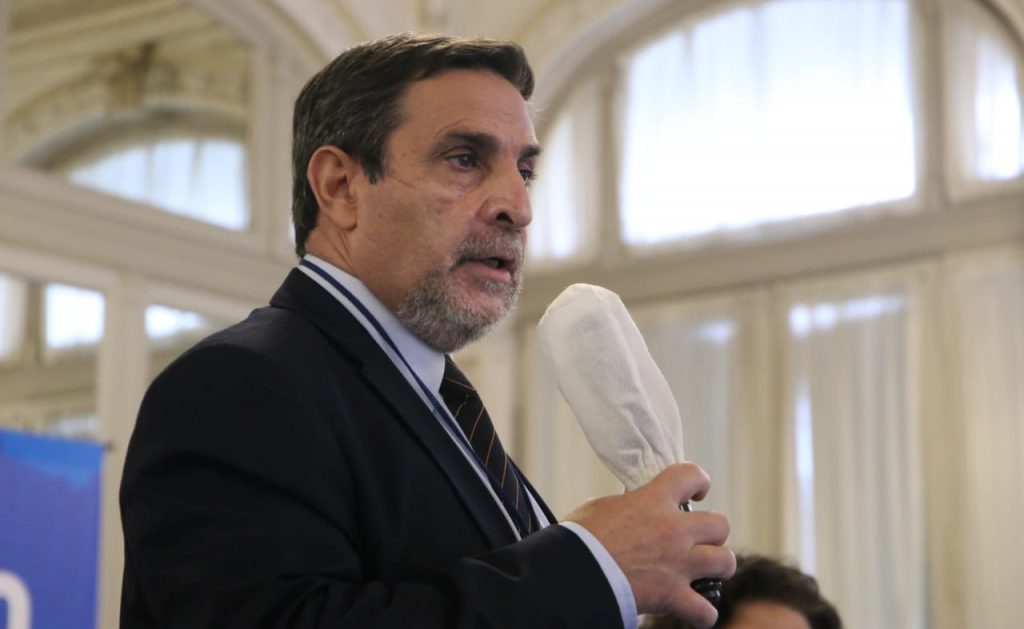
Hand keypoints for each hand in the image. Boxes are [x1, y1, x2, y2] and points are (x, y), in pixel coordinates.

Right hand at [564, 463, 734, 628]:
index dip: (699, 482)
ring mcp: (677, 564)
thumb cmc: (577, 538)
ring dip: (717, 567)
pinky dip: (702, 613)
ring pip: (725, 561)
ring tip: (704, 572)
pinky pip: (706, 610)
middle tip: (699, 540)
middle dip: (713, 532)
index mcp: (652, 501)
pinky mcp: (672, 596)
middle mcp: (672, 530)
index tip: (696, 492)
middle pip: (720, 523)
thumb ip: (626, 505)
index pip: (691, 475)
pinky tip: (694, 611)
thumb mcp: (601, 508)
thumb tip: (633, 504)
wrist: (572, 573)